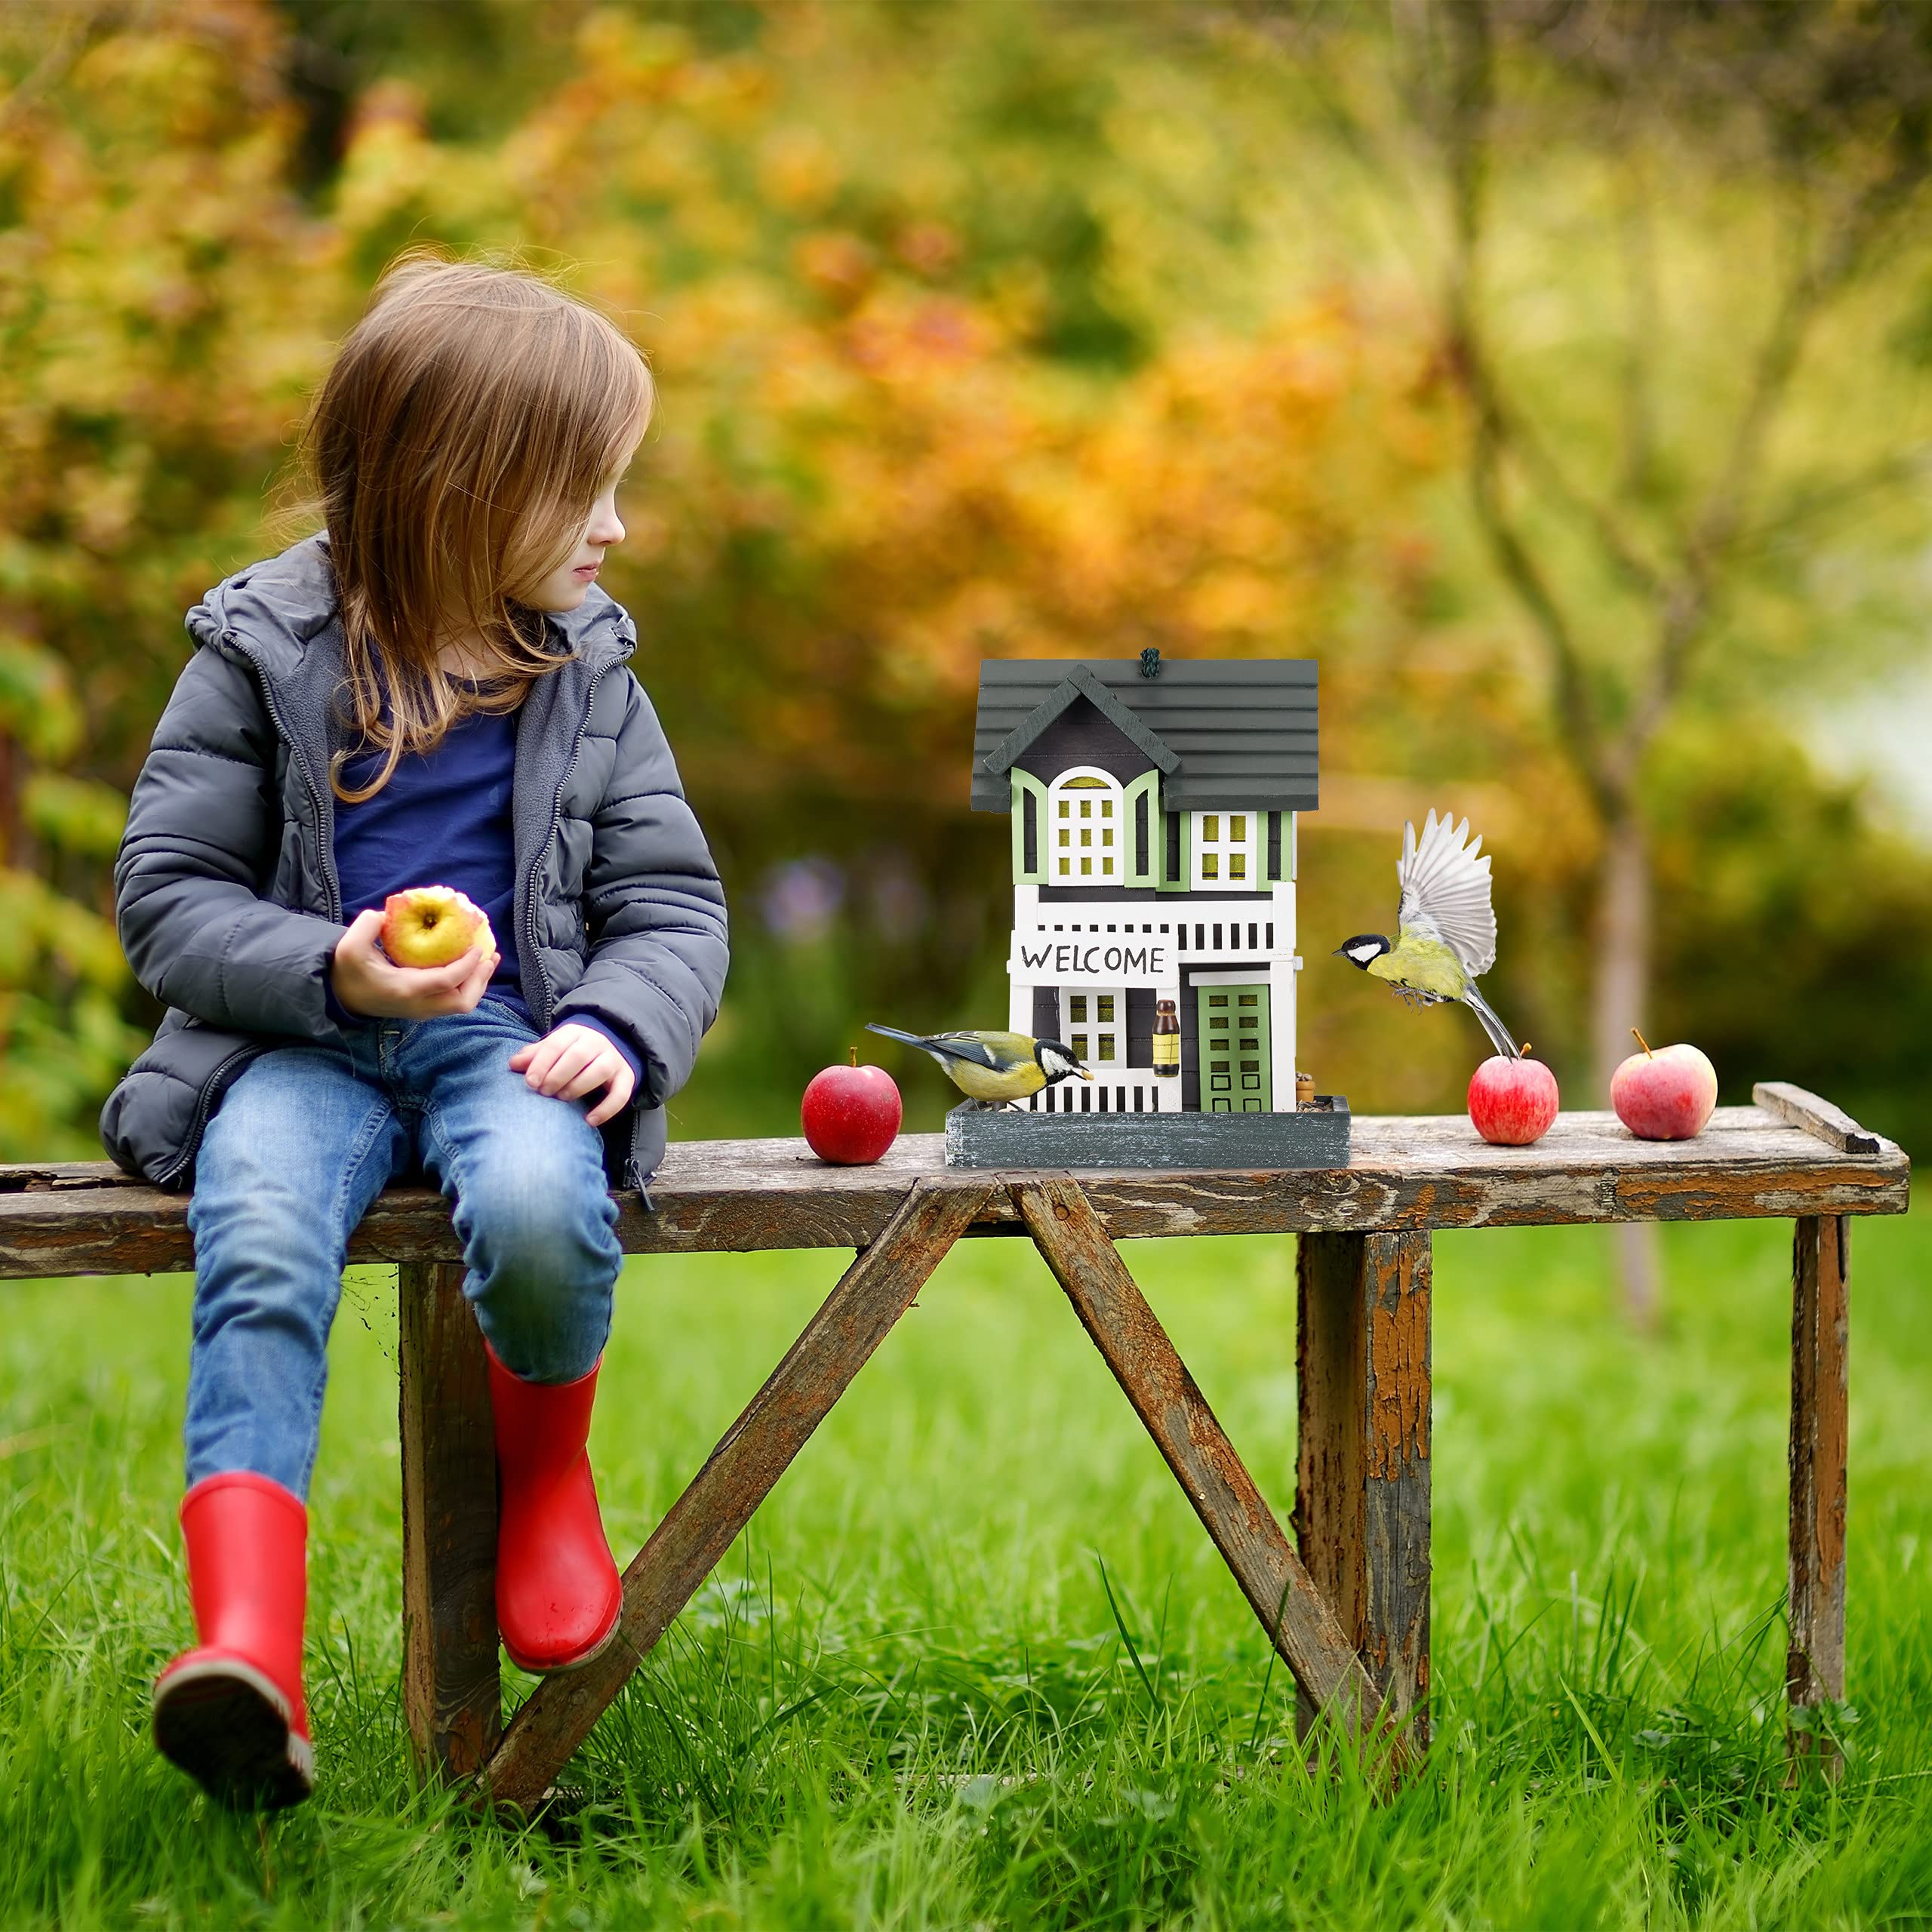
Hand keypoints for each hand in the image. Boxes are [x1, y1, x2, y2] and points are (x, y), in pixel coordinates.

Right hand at [330, 908, 497, 1019]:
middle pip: (463, 1002)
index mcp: (406, 989)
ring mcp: (423, 1010)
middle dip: (480, 980)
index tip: (477, 947)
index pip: (447, 982)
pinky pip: (454, 1000)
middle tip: (489, 956)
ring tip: (489, 960)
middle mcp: (419, 1005)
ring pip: (462, 1004)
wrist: (341, 997)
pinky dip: (468, 985)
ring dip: (478, 983)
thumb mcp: (349, 946)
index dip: (467, 966)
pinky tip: (472, 967)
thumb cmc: (348, 971)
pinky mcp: (424, 1009)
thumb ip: (367, 925)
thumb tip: (387, 913)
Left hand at [509, 1023, 636, 1126]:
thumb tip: (513, 1064)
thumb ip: (534, 1056)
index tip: (530, 1082)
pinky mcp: (627, 1077)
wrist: (610, 1046)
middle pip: (578, 1056)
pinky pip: (620, 1094)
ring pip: (600, 1071)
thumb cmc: (572, 1052)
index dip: (542, 1064)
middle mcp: (597, 1042)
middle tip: (544, 1092)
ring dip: (578, 1087)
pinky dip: (606, 1109)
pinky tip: (590, 1120)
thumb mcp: (553, 1048)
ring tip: (562, 1098)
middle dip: (557, 1076)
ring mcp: (614, 1059)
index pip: (556, 1045)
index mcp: (575, 1032)